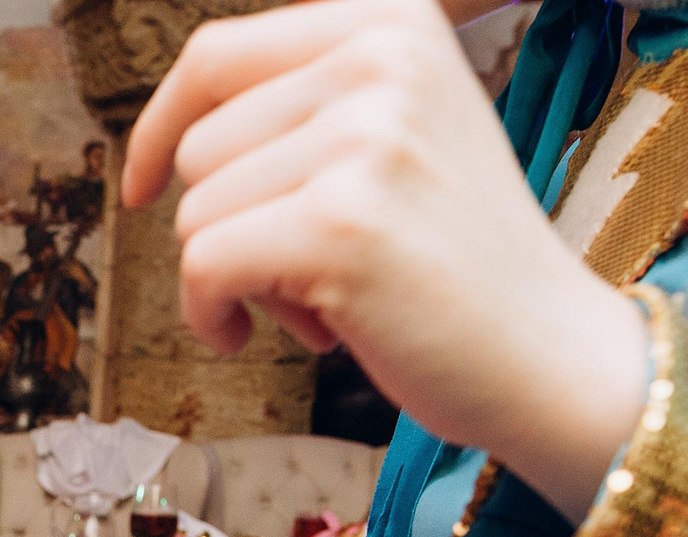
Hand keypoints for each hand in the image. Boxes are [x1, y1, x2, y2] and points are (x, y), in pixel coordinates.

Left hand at [126, 0, 645, 517]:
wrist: (548, 352)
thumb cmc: (455, 261)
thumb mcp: (398, 134)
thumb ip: (305, 102)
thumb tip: (170, 128)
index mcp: (393, 22)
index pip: (217, 54)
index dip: (159, 123)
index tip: (139, 184)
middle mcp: (382, 61)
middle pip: (201, 146)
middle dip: (230, 222)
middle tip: (311, 268)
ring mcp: (364, 140)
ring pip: (196, 209)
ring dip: (236, 275)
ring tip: (322, 297)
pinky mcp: (340, 225)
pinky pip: (203, 265)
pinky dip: (211, 316)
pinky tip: (257, 336)